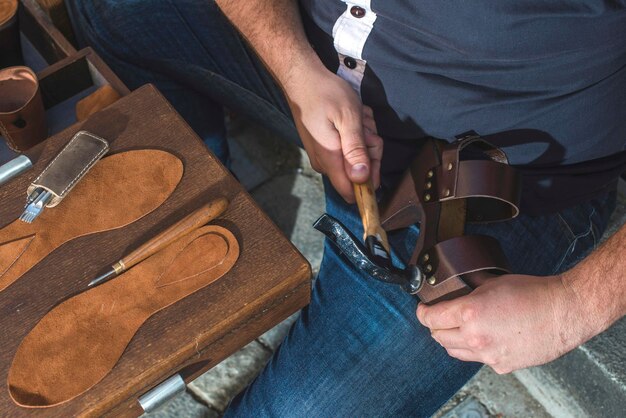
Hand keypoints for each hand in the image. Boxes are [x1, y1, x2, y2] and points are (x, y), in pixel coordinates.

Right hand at [283, 65, 382, 202]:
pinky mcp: (325, 146)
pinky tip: (352, 117)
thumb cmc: (326, 95)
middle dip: (369, 149)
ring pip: (356, 157)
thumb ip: (356, 150)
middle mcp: (325, 163)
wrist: (303, 79)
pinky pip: (348, 147)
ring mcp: (324, 155)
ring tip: (357, 116)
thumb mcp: (349, 118)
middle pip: (359, 172)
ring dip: (364, 137)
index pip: (351, 192)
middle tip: (364, 125)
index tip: (374, 156)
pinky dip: (356, 133)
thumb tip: (361, 179)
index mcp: (330, 159)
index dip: (369, 183)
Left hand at [416, 274, 593, 373]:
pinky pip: (478, 359)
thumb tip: (457, 288)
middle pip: (439, 337)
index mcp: (469, 313)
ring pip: (455, 352)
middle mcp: (475, 337)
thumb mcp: (492, 282)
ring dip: (451, 340)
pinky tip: (484, 339)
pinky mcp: (501, 366)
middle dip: (435, 327)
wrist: (563, 312)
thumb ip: (470, 290)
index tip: (421, 310)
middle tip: (439, 318)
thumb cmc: (532, 292)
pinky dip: (476, 350)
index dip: (422, 313)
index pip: (431, 318)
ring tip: (457, 330)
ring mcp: (488, 355)